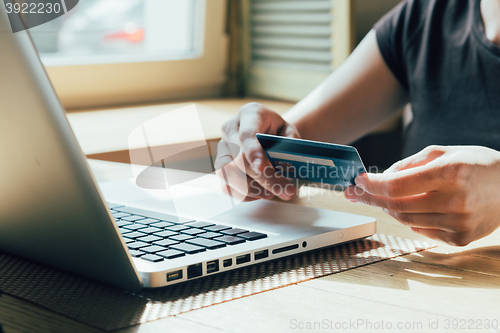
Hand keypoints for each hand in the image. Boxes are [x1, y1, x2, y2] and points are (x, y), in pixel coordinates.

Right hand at [216, 103, 299, 200]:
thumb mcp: (290, 132)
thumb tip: (287, 164)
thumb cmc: (278, 133)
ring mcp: (222, 149)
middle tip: (286, 192)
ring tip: (273, 193)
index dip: (253, 153)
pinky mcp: (221, 167)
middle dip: (263, 179)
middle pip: (239, 158)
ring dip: (253, 188)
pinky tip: (261, 194)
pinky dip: (244, 195)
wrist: (267, 134)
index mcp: (249, 114)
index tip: (261, 168)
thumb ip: (291, 144)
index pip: (247, 135)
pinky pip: (227, 186)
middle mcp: (230, 130)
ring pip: (229, 174)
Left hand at [344, 145, 499, 245]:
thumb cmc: (476, 164)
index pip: (396, 186)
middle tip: (356, 192)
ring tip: (378, 197)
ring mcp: (459, 223)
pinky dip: (408, 218)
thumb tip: (380, 177)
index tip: (358, 180)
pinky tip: (408, 207)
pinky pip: (421, 229)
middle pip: (397, 206)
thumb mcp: (443, 152)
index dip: (372, 185)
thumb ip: (409, 163)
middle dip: (371, 198)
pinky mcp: (460, 239)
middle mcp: (455, 201)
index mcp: (450, 173)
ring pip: (405, 220)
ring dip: (387, 208)